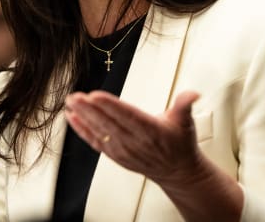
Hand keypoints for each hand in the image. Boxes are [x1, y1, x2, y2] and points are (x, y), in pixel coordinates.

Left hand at [64, 90, 200, 183]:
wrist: (177, 171)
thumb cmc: (179, 144)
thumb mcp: (185, 121)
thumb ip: (185, 104)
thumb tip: (193, 94)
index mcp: (150, 130)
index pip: (126, 115)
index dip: (110, 105)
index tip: (95, 95)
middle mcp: (134, 141)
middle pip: (108, 122)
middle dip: (89, 109)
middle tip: (75, 95)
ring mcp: (123, 150)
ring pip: (99, 131)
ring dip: (83, 117)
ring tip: (71, 103)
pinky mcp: (115, 154)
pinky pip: (95, 142)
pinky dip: (82, 130)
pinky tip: (72, 118)